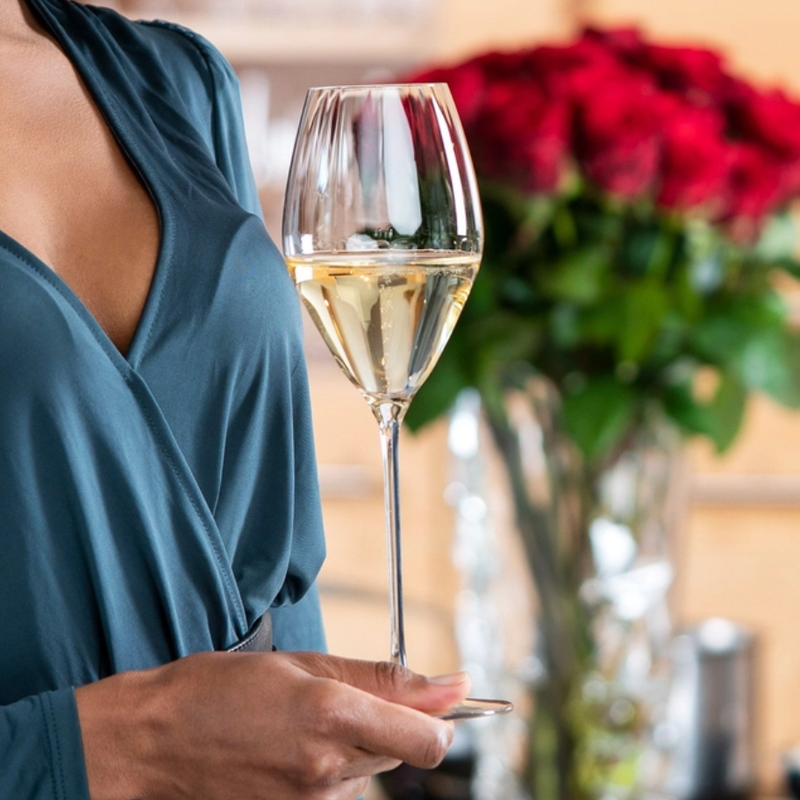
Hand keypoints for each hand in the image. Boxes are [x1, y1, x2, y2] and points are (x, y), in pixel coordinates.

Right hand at [76, 650, 470, 799]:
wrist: (154, 743)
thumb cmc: (220, 690)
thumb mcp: (302, 663)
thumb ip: (381, 677)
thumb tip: (450, 684)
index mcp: (331, 714)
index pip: (428, 739)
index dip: (440, 719)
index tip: (442, 700)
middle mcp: (327, 768)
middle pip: (401, 750)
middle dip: (386, 723)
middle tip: (336, 699)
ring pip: (368, 770)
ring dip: (353, 746)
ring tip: (299, 724)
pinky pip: (339, 791)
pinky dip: (329, 769)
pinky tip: (290, 750)